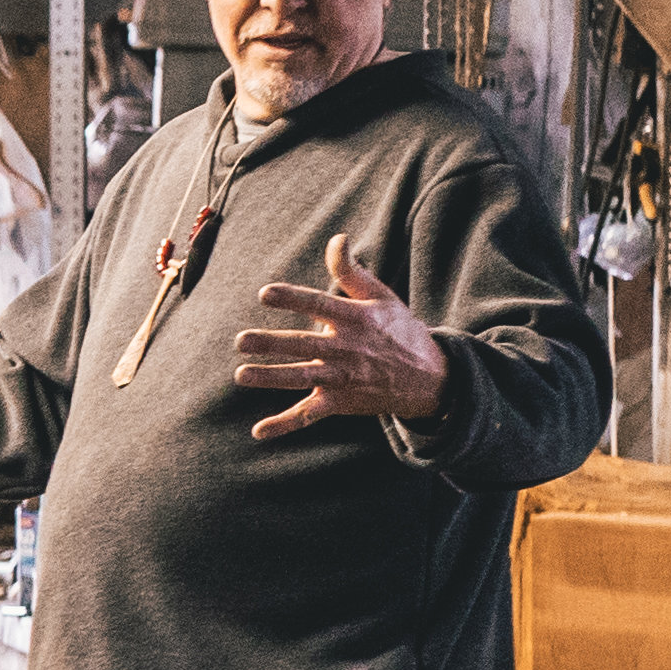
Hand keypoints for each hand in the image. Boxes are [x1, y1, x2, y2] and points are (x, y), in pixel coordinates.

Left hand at [235, 234, 451, 440]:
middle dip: (272, 344)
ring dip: (271, 378)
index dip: (293, 299)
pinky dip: (284, 424)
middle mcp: (347, 349)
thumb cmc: (399, 330)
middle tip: (241, 340)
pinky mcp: (340, 403)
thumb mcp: (381, 297)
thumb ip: (352, 272)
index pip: (320, 305)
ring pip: (301, 378)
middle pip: (304, 345)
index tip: (265, 293)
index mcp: (356, 319)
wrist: (430, 378)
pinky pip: (308, 415)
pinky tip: (258, 431)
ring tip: (240, 375)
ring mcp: (342, 378)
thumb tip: (337, 238)